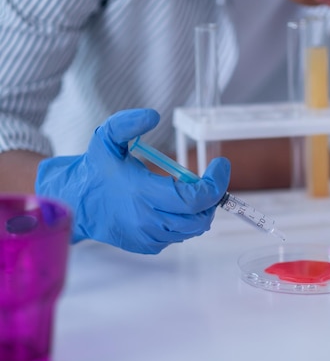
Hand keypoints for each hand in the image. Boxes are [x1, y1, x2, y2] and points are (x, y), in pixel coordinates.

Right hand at [35, 109, 230, 253]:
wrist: (77, 203)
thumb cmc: (96, 171)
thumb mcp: (106, 138)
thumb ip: (127, 123)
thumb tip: (153, 115)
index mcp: (142, 193)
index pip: (195, 198)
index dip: (216, 183)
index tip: (221, 166)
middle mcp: (148, 219)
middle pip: (200, 217)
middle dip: (212, 198)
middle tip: (207, 180)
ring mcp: (149, 236)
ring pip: (192, 228)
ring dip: (198, 210)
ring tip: (187, 192)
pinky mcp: (148, 245)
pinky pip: (179, 236)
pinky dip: (184, 221)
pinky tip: (171, 206)